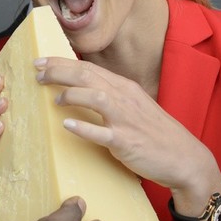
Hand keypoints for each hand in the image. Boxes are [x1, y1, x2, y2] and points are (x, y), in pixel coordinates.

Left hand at [35, 57, 220, 195]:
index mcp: (124, 88)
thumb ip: (109, 96)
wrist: (184, 158)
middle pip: (87, 76)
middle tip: (37, 72)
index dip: (61, 63)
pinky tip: (67, 125)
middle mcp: (124, 98)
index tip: (40, 62)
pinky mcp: (127, 142)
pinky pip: (102, 133)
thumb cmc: (155, 133)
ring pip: (95, 96)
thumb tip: (80, 88)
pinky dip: (84, 128)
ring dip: (70, 94)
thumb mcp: (133, 106)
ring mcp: (125, 120)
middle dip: (59, 71)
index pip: (88, 68)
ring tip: (53, 98)